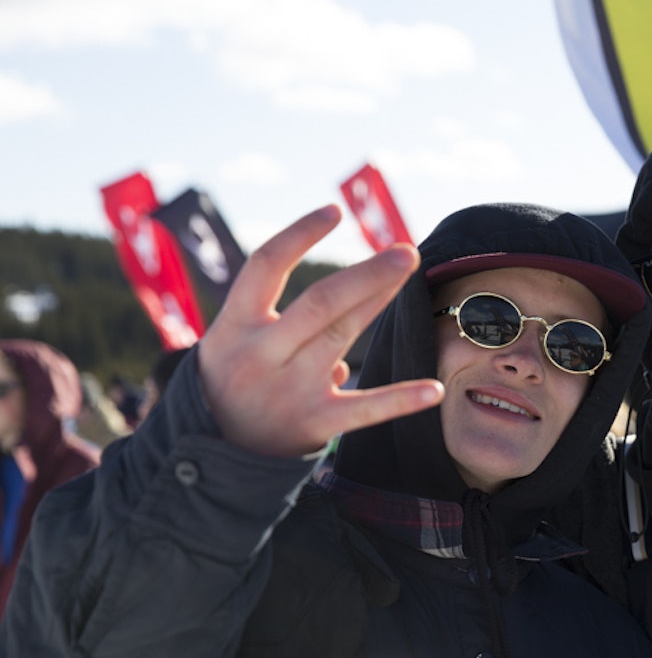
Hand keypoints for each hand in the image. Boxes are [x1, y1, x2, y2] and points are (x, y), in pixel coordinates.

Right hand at [197, 205, 442, 456]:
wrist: (212, 447)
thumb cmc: (233, 375)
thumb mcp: (231, 336)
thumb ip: (276, 308)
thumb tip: (336, 290)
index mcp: (235, 324)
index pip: (266, 266)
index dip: (300, 235)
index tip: (334, 210)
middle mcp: (262, 353)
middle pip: (321, 302)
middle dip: (367, 274)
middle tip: (406, 251)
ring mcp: (290, 389)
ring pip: (344, 336)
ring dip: (379, 300)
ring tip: (408, 269)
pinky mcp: (315, 422)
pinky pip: (365, 408)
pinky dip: (400, 399)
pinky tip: (434, 389)